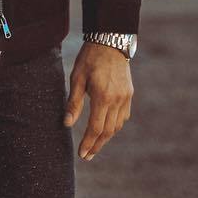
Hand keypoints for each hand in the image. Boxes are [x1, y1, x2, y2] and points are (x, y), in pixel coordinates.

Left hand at [63, 42, 133, 158]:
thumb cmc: (89, 59)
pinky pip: (124, 116)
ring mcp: (126, 97)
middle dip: (97, 145)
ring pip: (117, 125)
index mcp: (102, 96)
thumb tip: (67, 124)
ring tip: (94, 145)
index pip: (95, 127)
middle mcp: (117, 99)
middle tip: (87, 156)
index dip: (88, 143)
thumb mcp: (77, 78)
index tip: (82, 154)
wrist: (111, 42)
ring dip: (106, 137)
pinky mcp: (129, 94)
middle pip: (108, 131)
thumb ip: (74, 103)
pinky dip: (115, 126)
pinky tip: (106, 129)